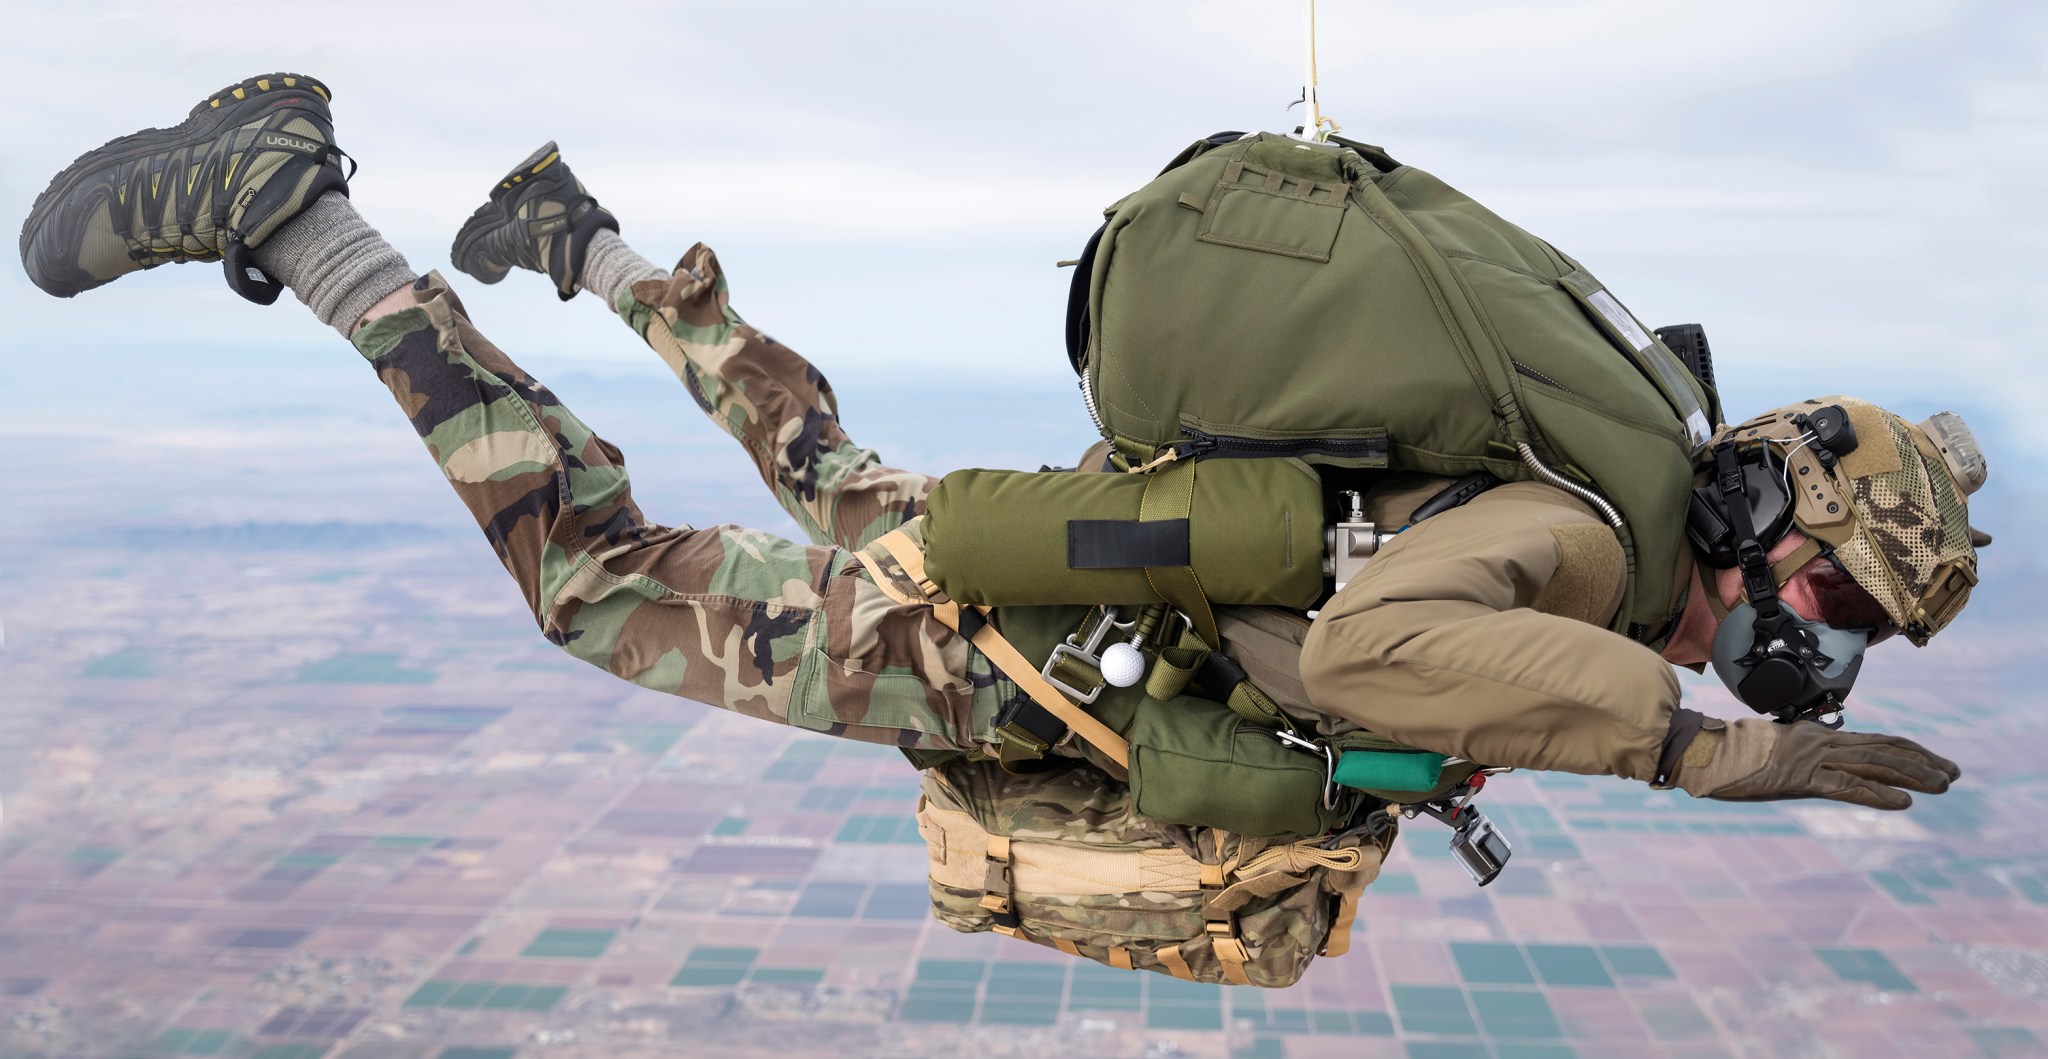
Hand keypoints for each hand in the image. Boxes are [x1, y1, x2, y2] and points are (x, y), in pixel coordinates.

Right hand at [1675, 717, 1960, 809]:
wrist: (1701, 750)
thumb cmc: (1728, 753)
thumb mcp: (1769, 751)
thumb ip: (1795, 757)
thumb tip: (1808, 766)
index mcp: (1815, 736)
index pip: (1873, 740)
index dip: (1908, 749)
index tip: (1934, 760)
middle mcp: (1821, 743)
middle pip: (1884, 748)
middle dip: (1922, 761)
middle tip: (1953, 773)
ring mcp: (1812, 759)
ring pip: (1875, 763)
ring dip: (1913, 774)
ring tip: (1942, 784)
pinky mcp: (1801, 778)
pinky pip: (1847, 786)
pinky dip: (1878, 794)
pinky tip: (1903, 802)